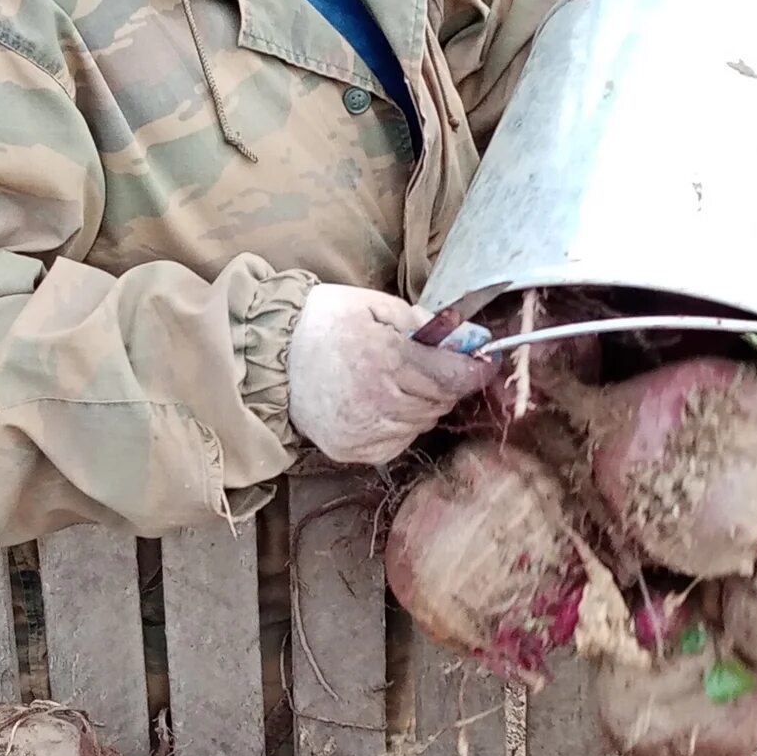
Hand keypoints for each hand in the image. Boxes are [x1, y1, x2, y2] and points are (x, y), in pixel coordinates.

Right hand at [287, 285, 493, 464]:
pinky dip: (399, 425)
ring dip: (421, 404)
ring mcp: (363, 430)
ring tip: (395, 382)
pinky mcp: (351, 450)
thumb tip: (472, 339)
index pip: (453, 376)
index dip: (475, 369)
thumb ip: (427, 324)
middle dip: (444, 383)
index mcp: (385, 358)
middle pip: (441, 402)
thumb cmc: (326, 323)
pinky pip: (398, 443)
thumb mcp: (377, 306)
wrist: (271, 356)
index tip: (485, 361)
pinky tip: (379, 403)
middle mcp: (376, 400)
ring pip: (422, 424)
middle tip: (427, 365)